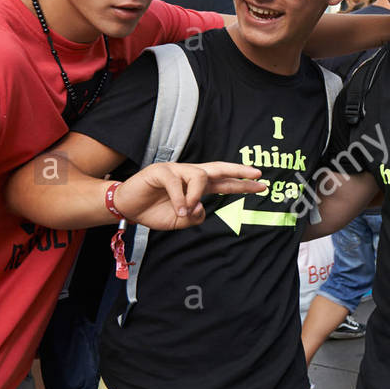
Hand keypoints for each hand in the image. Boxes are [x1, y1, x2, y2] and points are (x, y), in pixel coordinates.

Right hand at [113, 162, 263, 229]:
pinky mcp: (160, 171)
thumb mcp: (180, 220)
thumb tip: (201, 208)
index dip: (242, 183)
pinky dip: (179, 199)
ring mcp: (176, 170)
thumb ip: (195, 216)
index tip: (262, 185)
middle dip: (238, 170)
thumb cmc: (154, 211)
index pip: (224, 182)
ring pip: (199, 176)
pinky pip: (176, 183)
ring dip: (196, 196)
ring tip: (186, 212)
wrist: (128, 208)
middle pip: (218, 168)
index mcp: (197, 186)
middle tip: (257, 174)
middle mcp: (189, 174)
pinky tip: (177, 210)